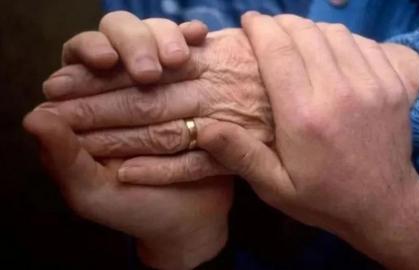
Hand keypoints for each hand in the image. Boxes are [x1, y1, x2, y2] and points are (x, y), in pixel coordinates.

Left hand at [27, 13, 231, 269]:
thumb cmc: (134, 208)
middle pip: (122, 39)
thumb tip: (35, 116)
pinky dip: (194, 43)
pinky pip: (193, 56)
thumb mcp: (91, 190)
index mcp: (88, 104)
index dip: (89, 50)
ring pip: (159, 40)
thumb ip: (62, 157)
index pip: (81, 58)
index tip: (103, 60)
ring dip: (165, 39)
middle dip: (134, 44)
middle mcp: (124, 86)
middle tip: (148, 69)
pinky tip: (199, 37)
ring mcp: (163, 83)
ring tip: (177, 58)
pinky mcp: (194, 87)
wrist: (189, 220)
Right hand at [196, 13, 418, 268]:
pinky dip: (342, 38)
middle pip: (306, 34)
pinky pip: (364, 43)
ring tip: (296, 36)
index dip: (260, 28)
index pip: (278, 51)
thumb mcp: (275, 188)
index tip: (248, 20)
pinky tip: (330, 50)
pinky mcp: (394, 84)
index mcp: (304, 116)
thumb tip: (203, 127)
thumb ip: (241, 155)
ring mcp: (372, 85)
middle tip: (268, 27)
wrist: (384, 206)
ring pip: (335, 33)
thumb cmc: (323, 198)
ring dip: (311, 28)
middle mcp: (339, 92)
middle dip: (281, 22)